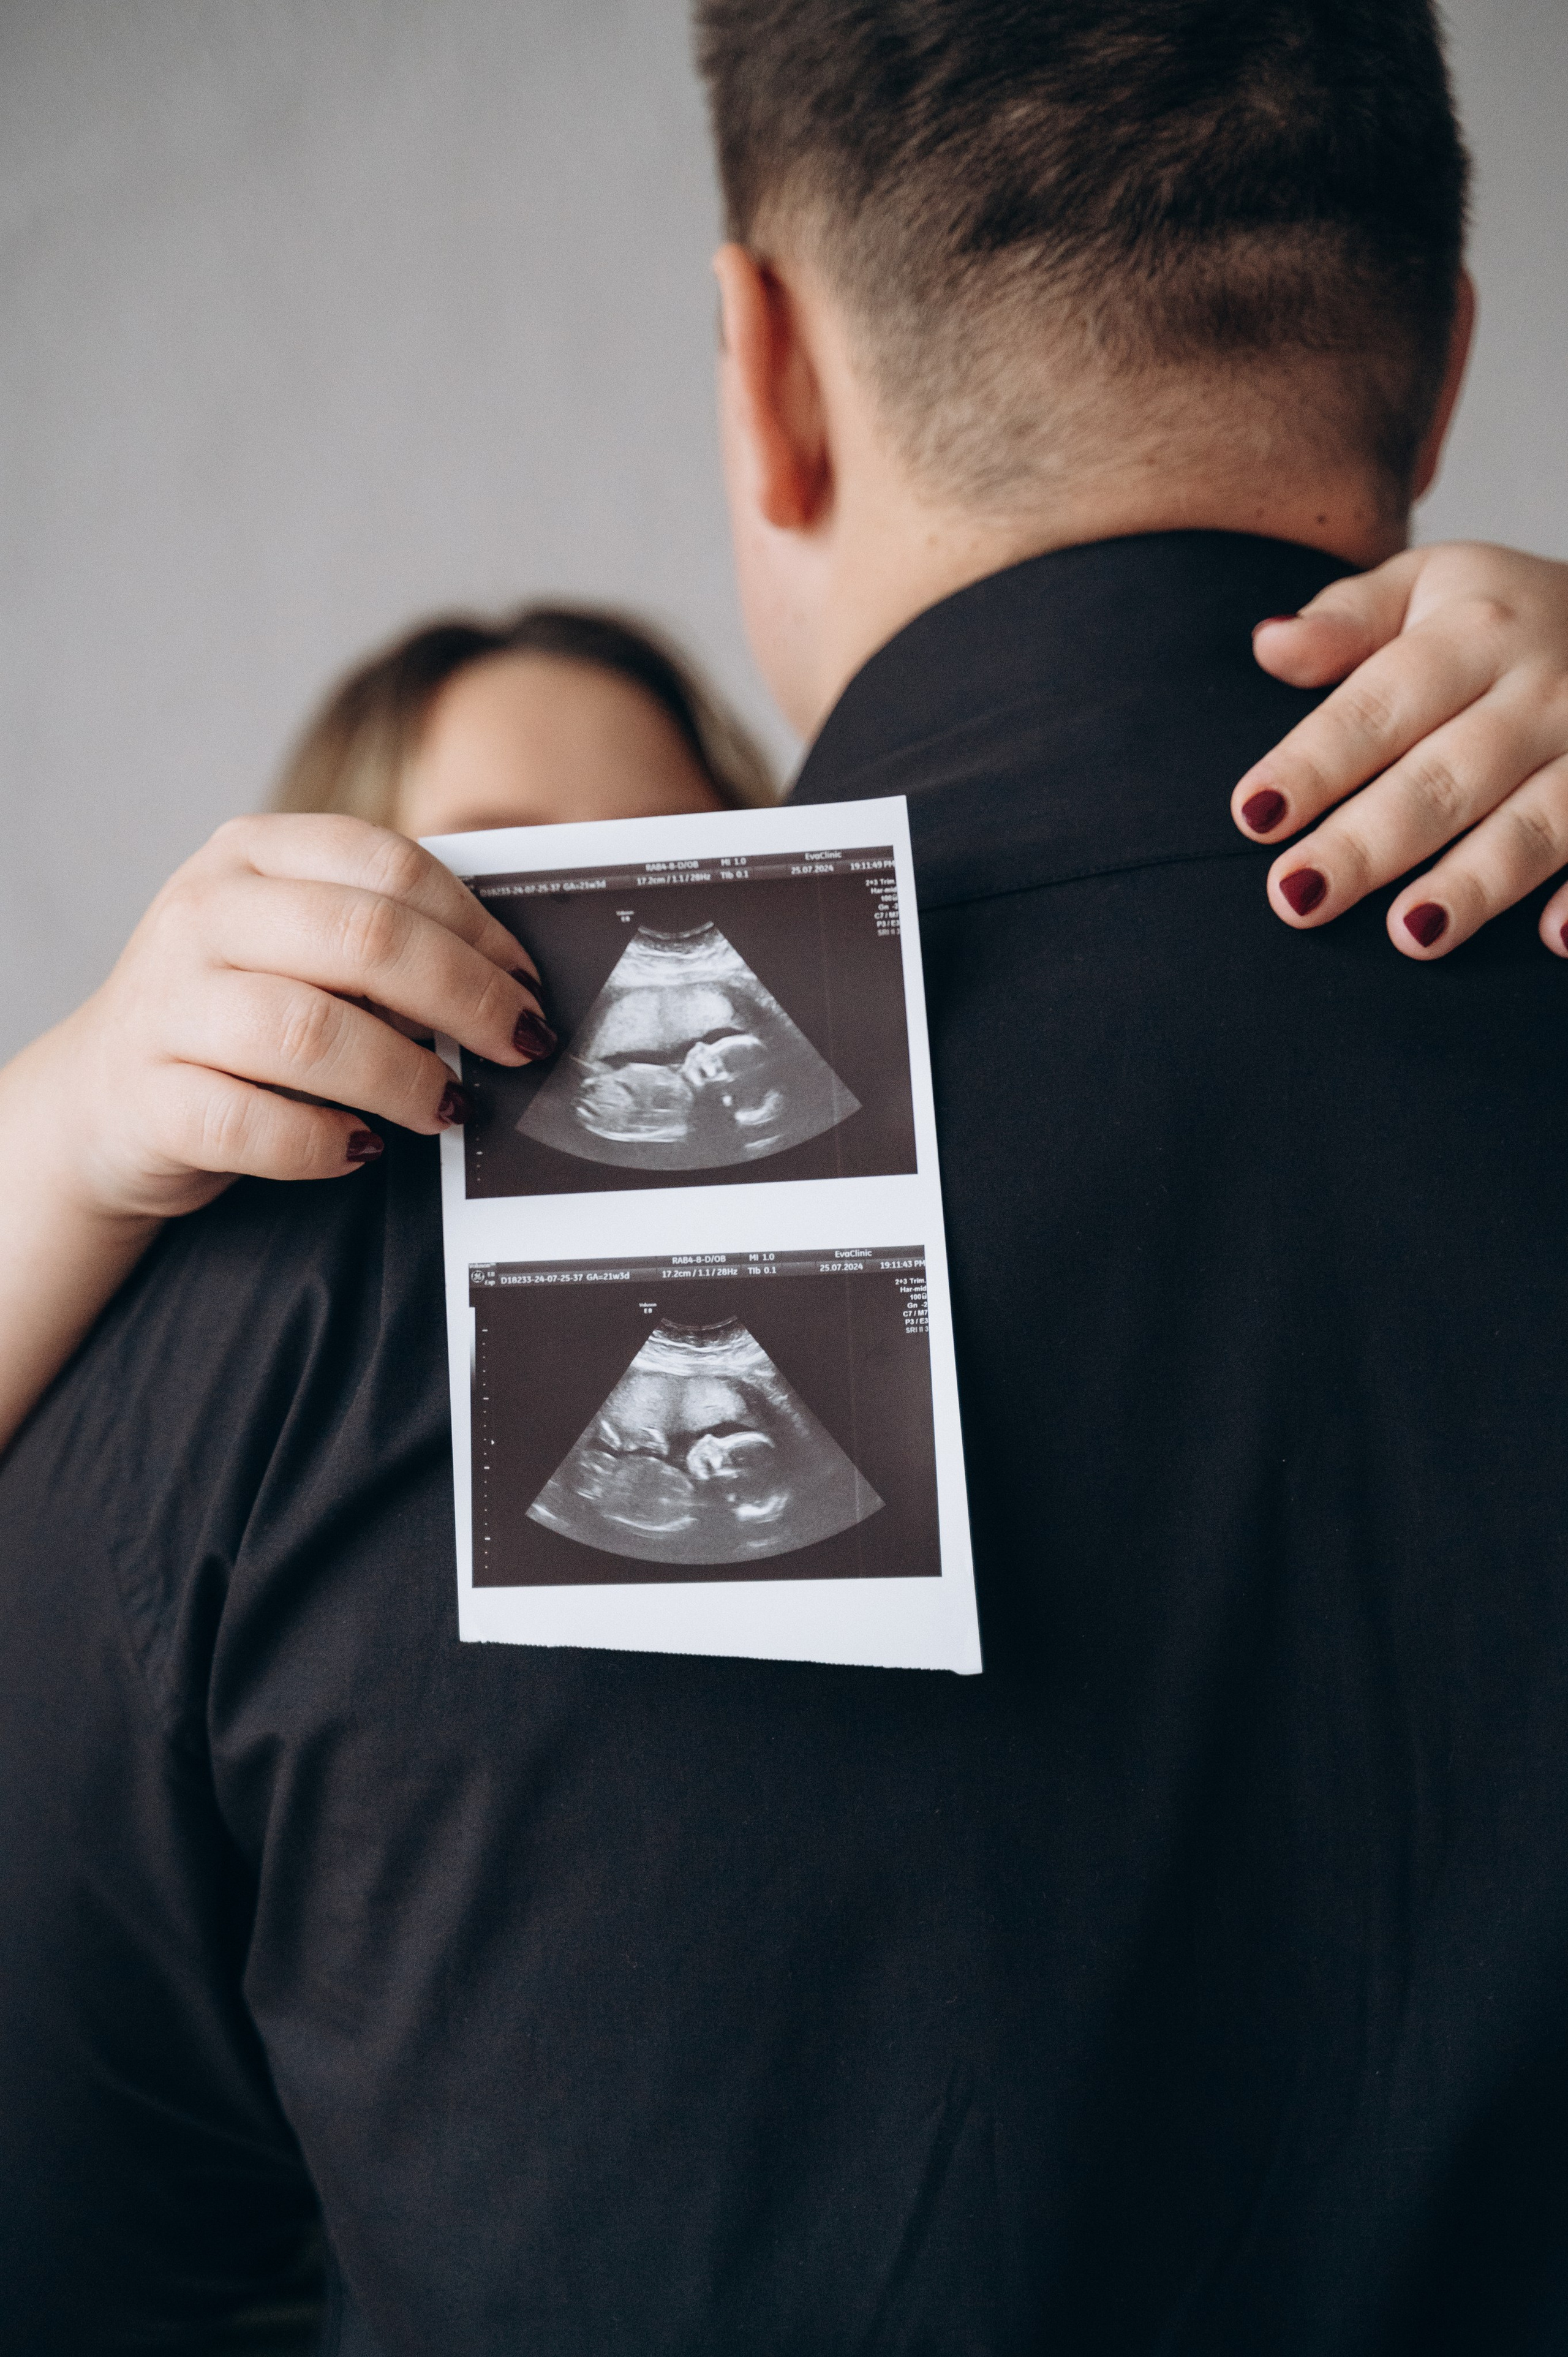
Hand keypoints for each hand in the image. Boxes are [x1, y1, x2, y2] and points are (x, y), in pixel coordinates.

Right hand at [33, 814, 552, 1220]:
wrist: (105, 1098)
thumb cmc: (240, 1015)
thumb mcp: (299, 948)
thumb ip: (383, 943)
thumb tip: (507, 985)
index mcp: (252, 853)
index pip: (387, 864)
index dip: (477, 927)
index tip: (529, 984)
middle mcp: (202, 912)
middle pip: (363, 939)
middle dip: (464, 998)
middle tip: (519, 1047)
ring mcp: (165, 1004)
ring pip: (311, 1032)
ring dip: (403, 1078)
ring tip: (447, 1107)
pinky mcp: (147, 1098)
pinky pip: (251, 1123)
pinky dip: (322, 1142)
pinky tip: (360, 1148)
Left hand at [1230, 544, 1567, 957]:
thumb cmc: (1494, 617)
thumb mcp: (1424, 586)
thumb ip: (1347, 620)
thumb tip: (1269, 643)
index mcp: (1476, 631)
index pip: (1381, 704)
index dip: (1317, 760)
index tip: (1254, 812)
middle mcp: (1542, 691)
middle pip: (1447, 776)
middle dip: (1372, 841)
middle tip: (1298, 895)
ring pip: (1535, 825)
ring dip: (1476, 883)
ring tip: (1411, 935)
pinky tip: (1552, 942)